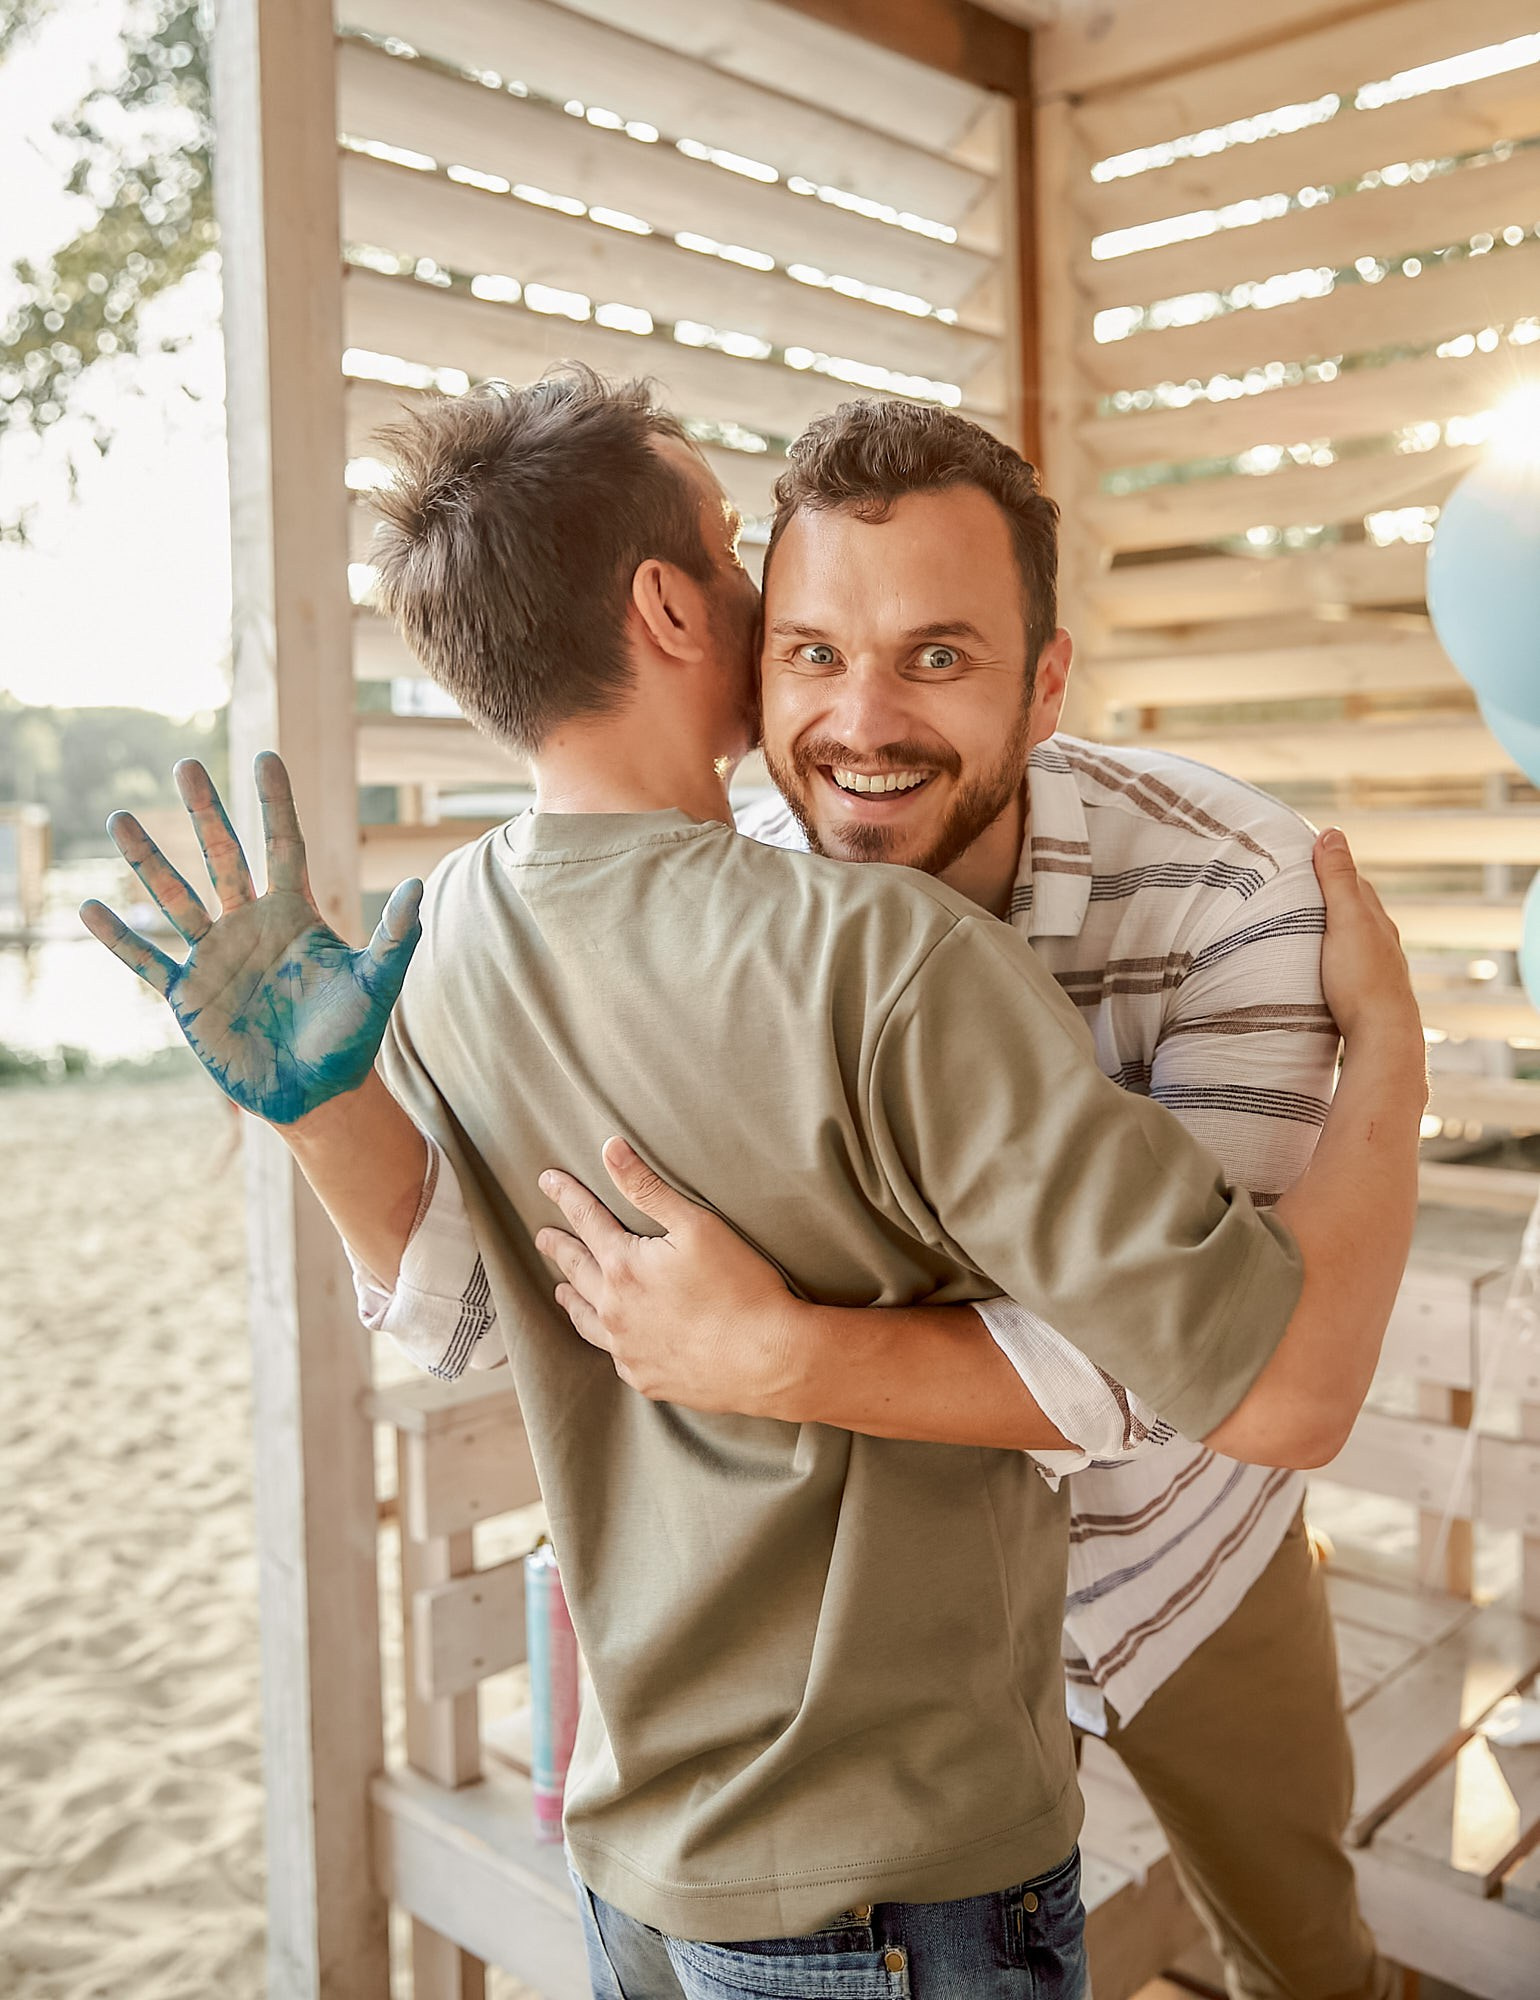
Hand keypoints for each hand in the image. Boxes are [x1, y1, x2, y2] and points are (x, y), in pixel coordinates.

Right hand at [80, 753, 422, 1125]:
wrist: (317, 1092)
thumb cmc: (351, 1038)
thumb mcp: (376, 985)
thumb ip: (395, 938)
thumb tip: (419, 888)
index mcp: (294, 915)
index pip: (283, 845)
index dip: (275, 803)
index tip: (266, 757)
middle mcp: (250, 926)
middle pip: (223, 856)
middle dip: (204, 812)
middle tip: (185, 764)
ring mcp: (216, 957)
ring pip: (176, 897)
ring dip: (148, 860)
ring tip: (119, 819)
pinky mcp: (189, 994)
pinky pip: (148, 961)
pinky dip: (120, 938)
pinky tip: (88, 908)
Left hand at [536, 1139, 800, 1412]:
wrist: (767, 1359)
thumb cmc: (739, 1287)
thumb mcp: (696, 1225)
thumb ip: (648, 1188)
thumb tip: (610, 1149)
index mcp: (623, 1267)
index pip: (585, 1220)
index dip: (566, 1196)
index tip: (547, 1181)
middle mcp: (614, 1310)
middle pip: (577, 1270)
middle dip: (559, 1249)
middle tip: (543, 1238)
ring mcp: (627, 1349)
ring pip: (586, 1319)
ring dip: (571, 1299)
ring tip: (560, 1290)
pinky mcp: (645, 1377)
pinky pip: (614, 1355)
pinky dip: (605, 1339)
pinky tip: (609, 1338)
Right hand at [1313, 828, 1420, 1057]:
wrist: (1382, 1037)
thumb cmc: (1362, 979)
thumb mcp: (1346, 921)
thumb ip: (1337, 880)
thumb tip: (1332, 832)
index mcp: (1374, 918)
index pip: (1353, 880)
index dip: (1330, 864)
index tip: (1303, 853)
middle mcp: (1378, 940)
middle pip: (1353, 908)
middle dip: (1329, 895)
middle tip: (1296, 885)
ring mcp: (1373, 968)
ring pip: (1350, 938)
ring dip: (1329, 928)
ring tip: (1301, 924)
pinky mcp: (1363, 993)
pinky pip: (1345, 963)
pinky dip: (1331, 953)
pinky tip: (1318, 963)